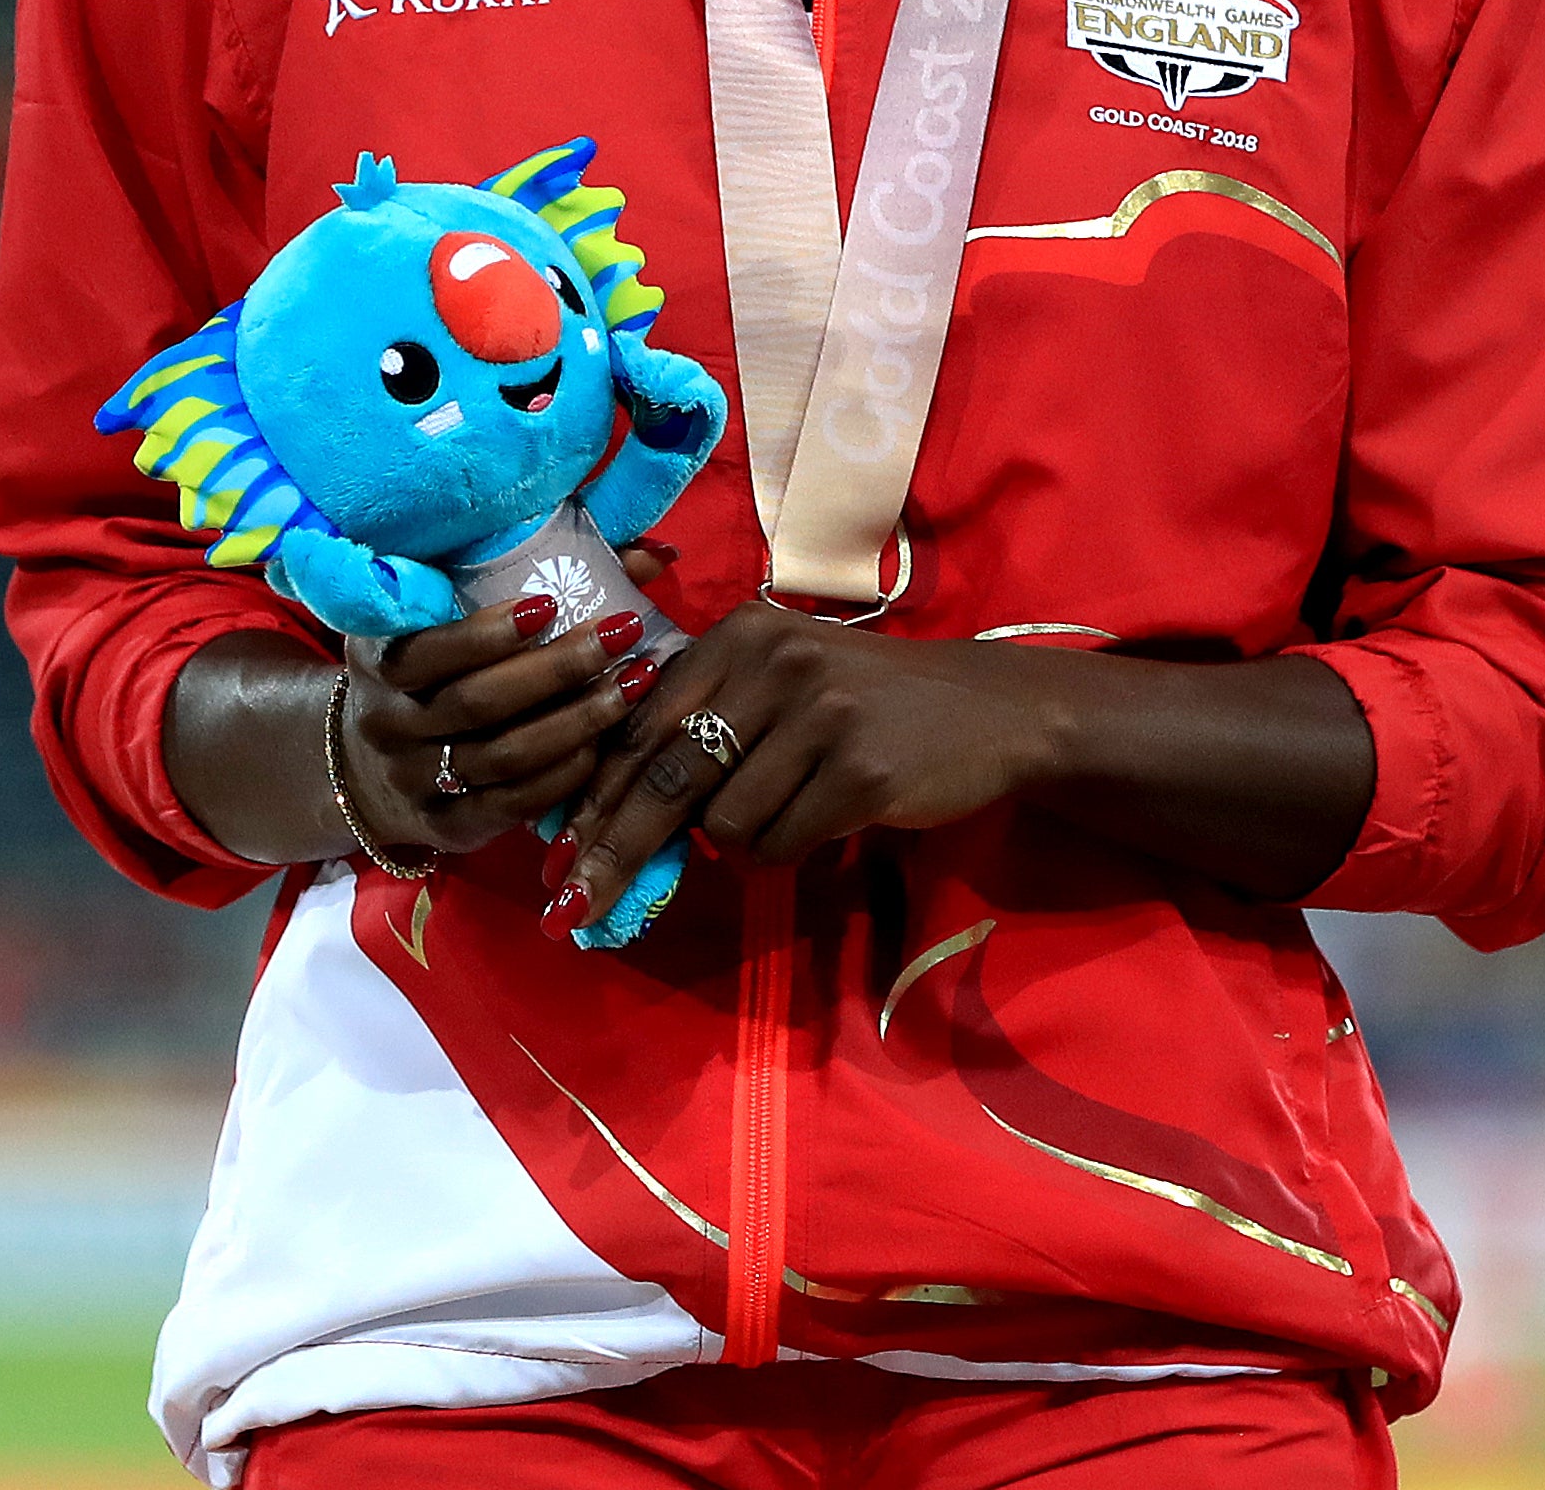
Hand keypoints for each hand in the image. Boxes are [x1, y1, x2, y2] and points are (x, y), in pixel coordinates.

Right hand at [337, 593, 663, 861]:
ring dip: (578, 720)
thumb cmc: (431, 666)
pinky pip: (513, 805)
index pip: (429, 650)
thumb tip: (652, 553)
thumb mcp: (444, 613)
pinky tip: (604, 744)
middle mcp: (389, 723)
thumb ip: (528, 571)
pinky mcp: (446, 828)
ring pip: (504, 757)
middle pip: (479, 702)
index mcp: (379, 658)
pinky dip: (564, 775)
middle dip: (558, 668)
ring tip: (633, 684)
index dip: (487, 632)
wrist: (367, 766)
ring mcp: (415, 782)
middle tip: (621, 634)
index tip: (550, 603)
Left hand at [552, 608, 1062, 926]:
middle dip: (613, 853)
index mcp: (740, 635)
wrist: (988, 710)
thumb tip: (612, 812)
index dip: (593, 799)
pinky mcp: (860, 772)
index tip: (556, 858)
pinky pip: (781, 844)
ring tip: (793, 811)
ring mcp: (820, 717)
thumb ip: (706, 723)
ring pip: (726, 825)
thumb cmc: (867, 701)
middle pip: (665, 780)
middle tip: (573, 909)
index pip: (642, 727)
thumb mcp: (781, 684)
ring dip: (742, 843)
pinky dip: (789, 850)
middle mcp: (774, 664)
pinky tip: (827, 817)